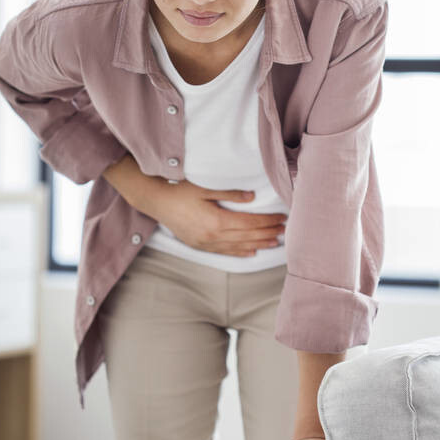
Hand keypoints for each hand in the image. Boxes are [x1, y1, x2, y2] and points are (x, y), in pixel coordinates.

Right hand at [136, 178, 287, 256]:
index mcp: (216, 221)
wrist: (155, 200)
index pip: (250, 223)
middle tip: (284, 230)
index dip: (267, 221)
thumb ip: (230, 194)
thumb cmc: (179, 189)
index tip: (282, 218)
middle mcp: (213, 236)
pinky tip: (251, 252)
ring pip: (238, 247)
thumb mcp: (205, 187)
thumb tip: (252, 198)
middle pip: (247, 237)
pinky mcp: (199, 245)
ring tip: (274, 242)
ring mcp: (205, 243)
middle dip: (267, 233)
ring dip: (258, 244)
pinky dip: (240, 252)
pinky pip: (224, 252)